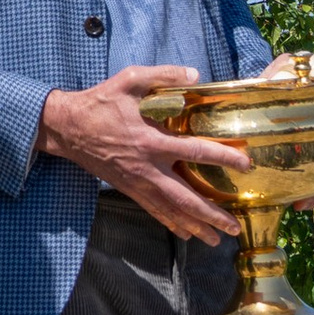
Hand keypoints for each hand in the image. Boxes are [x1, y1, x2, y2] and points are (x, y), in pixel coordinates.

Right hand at [36, 61, 252, 243]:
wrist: (68, 127)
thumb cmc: (100, 102)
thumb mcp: (130, 79)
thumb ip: (163, 75)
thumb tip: (196, 74)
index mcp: (152, 140)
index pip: (195, 151)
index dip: (223, 157)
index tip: (245, 165)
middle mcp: (148, 168)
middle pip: (186, 197)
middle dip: (211, 214)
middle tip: (233, 227)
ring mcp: (138, 182)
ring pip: (171, 211)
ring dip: (195, 227)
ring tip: (216, 241)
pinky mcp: (129, 188)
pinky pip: (154, 211)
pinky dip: (172, 224)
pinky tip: (186, 234)